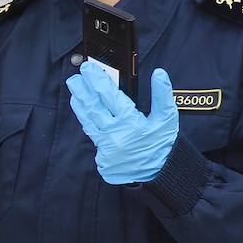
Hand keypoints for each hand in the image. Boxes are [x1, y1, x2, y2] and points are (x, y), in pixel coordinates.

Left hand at [66, 62, 179, 185]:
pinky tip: (85, 116)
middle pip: (92, 107)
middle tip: (74, 78)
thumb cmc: (163, 144)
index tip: (88, 68)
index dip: (96, 80)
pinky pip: (92, 138)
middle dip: (82, 90)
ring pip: (87, 123)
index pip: (108, 95)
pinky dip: (88, 124)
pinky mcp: (103, 158)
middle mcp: (114, 134)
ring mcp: (106, 147)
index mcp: (129, 122)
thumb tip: (158, 74)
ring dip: (80, 106)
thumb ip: (162, 94)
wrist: (160, 174)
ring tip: (74, 94)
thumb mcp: (167, 118)